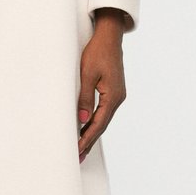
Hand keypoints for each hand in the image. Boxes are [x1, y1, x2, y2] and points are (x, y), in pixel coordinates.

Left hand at [77, 14, 126, 160]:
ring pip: (103, 119)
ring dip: (92, 133)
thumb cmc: (97, 52)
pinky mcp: (114, 91)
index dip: (87, 138)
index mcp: (113, 96)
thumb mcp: (87, 74)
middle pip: (102, 125)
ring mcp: (117, 95)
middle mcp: (118, 98)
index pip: (98, 124)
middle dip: (89, 141)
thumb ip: (84, 97)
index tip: (77, 150)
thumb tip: (82, 119)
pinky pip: (104, 111)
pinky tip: (88, 128)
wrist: (109, 37)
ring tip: (81, 148)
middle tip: (78, 157)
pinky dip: (95, 122)